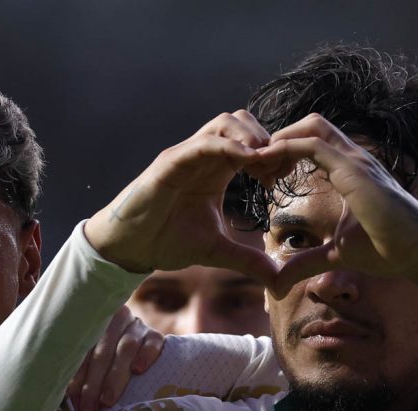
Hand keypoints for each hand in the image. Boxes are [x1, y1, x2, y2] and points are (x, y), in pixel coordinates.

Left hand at [66, 306, 164, 410]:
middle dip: (93, 383)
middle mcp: (112, 320)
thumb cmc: (100, 365)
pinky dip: (145, 355)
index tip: (72, 401)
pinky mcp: (154, 335)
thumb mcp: (86, 364)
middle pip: (101, 352)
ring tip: (107, 400)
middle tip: (88, 410)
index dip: (76, 377)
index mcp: (89, 325)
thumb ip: (76, 376)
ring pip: (125, 348)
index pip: (81, 350)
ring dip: (115, 376)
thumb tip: (60, 398)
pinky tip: (138, 370)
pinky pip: (152, 342)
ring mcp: (135, 326)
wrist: (134, 351)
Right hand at [84, 111, 277, 287]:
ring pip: (225, 123)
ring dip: (251, 136)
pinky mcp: (170, 162)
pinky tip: (249, 161)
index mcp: (216, 170)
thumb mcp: (216, 252)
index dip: (274, 152)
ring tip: (266, 161)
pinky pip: (204, 143)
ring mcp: (187, 155)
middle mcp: (203, 156)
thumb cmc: (166, 240)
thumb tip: (278, 280)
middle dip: (267, 138)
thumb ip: (248, 260)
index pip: (251, 143)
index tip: (287, 174)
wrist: (130, 247)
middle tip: (279, 167)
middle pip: (242, 121)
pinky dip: (229, 146)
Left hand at [256, 113, 417, 297]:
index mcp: (351, 171)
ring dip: (279, 140)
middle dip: (279, 137)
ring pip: (311, 128)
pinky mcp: (355, 171)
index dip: (285, 152)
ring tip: (256, 162)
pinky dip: (286, 148)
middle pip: (311, 125)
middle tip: (256, 165)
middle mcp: (355, 159)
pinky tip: (266, 164)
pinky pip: (314, 146)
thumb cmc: (388, 250)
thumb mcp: (335, 255)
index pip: (313, 143)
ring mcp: (357, 161)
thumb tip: (278, 282)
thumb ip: (305, 263)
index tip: (263, 174)